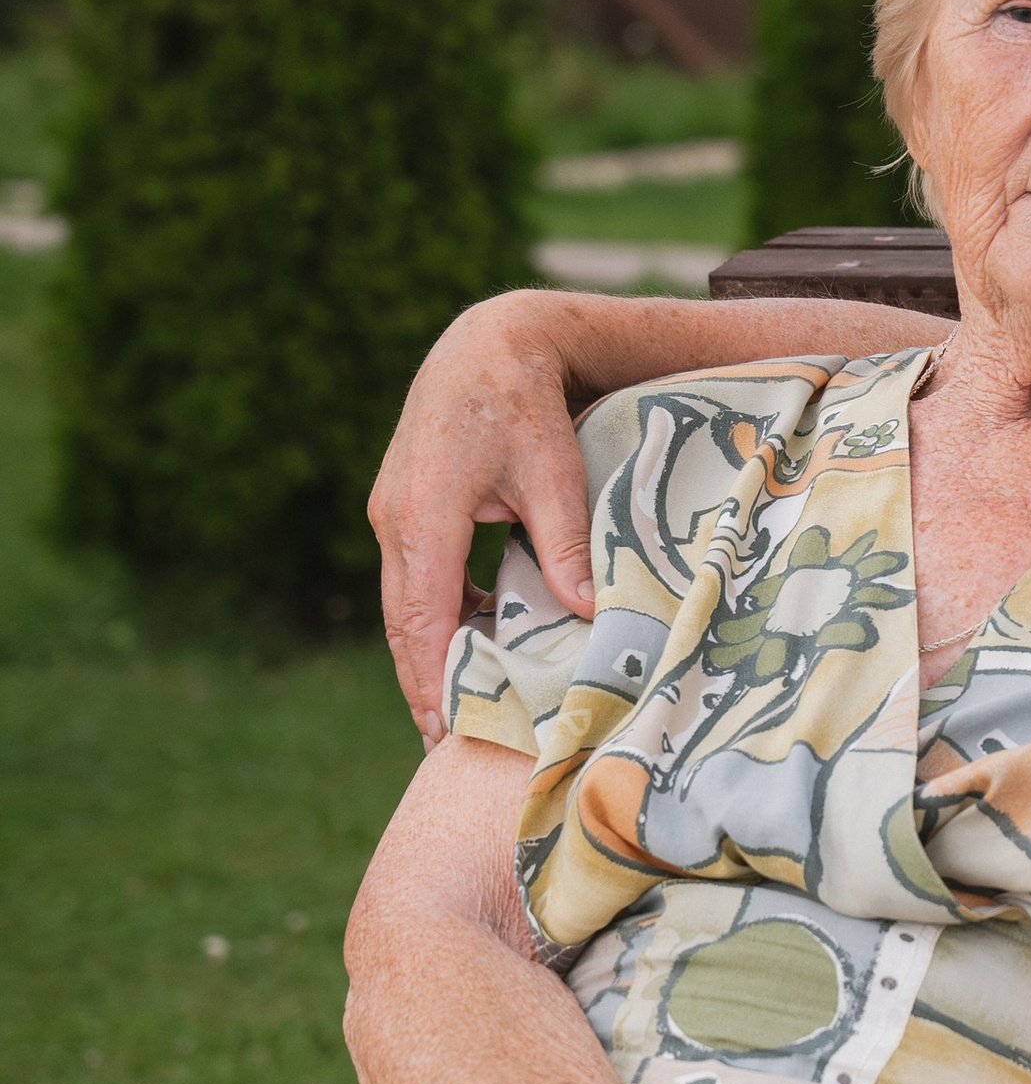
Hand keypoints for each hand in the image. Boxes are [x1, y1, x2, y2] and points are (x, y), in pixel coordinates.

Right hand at [371, 293, 598, 741]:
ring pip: (403, 604)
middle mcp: (394, 519)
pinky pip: (411, 579)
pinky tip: (469, 644)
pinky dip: (435, 616)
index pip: (425, 619)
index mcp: (425, 515)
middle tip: (443, 740)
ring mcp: (390, 514)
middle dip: (423, 682)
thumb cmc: (523, 403)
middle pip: (404, 623)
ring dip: (426, 653)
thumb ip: (565, 546)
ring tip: (455, 708)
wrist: (487, 343)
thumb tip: (587, 614)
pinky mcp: (400, 509)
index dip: (435, 678)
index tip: (445, 728)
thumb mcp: (554, 473)